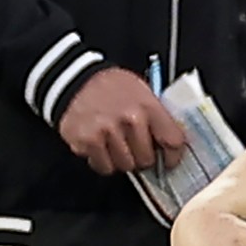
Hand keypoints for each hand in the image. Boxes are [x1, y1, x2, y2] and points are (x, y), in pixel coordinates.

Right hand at [58, 67, 186, 176]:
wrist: (71, 78)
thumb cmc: (110, 86)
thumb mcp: (142, 91)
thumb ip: (157, 116)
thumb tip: (172, 143)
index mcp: (147, 106)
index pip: (173, 141)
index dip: (173, 155)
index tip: (169, 160)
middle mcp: (129, 120)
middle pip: (147, 159)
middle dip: (143, 157)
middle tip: (135, 147)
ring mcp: (106, 131)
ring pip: (126, 166)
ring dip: (123, 160)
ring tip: (117, 145)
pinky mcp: (86, 141)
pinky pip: (103, 166)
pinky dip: (103, 161)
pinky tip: (101, 146)